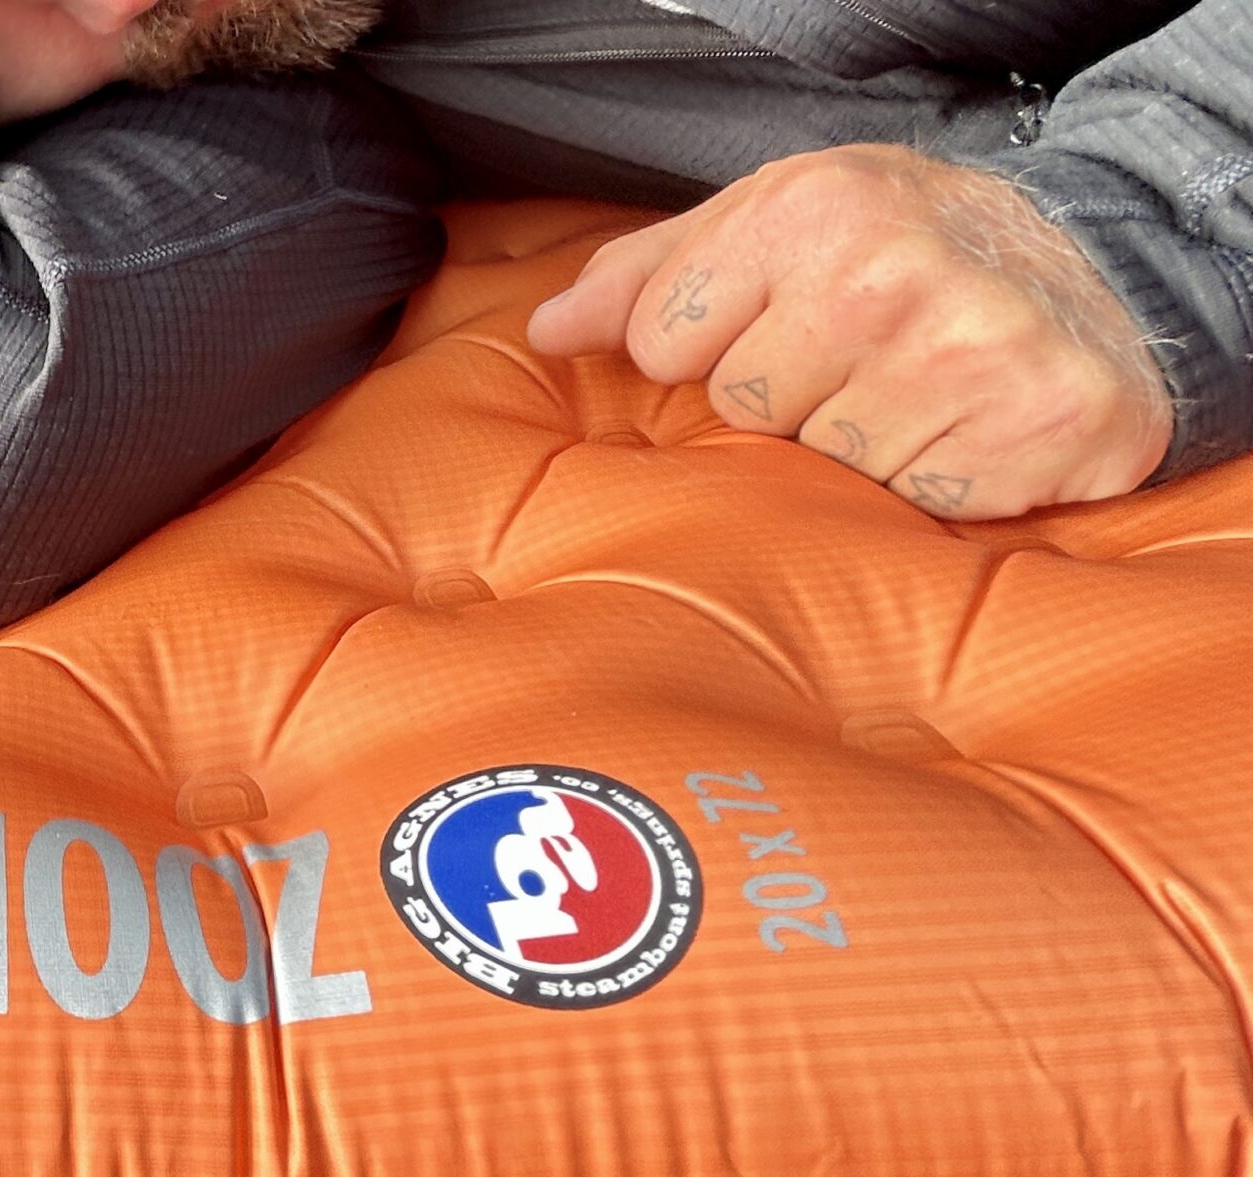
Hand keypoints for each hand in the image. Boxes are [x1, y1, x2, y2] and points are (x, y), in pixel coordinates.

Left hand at [526, 144, 1173, 519]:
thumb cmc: (905, 248)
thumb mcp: (775, 220)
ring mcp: (964, 352)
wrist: (1098, 268)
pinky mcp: (1031, 427)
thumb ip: (649, 274)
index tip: (775, 322)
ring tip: (912, 389)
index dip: (708, 349)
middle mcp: (886, 274)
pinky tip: (963, 424)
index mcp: (810, 210)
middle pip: (743, 407)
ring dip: (859, 443)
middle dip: (788, 399)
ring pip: (827, 463)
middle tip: (858, 357)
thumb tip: (548, 329)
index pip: (664, 340)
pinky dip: (931, 477)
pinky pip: (914, 497)